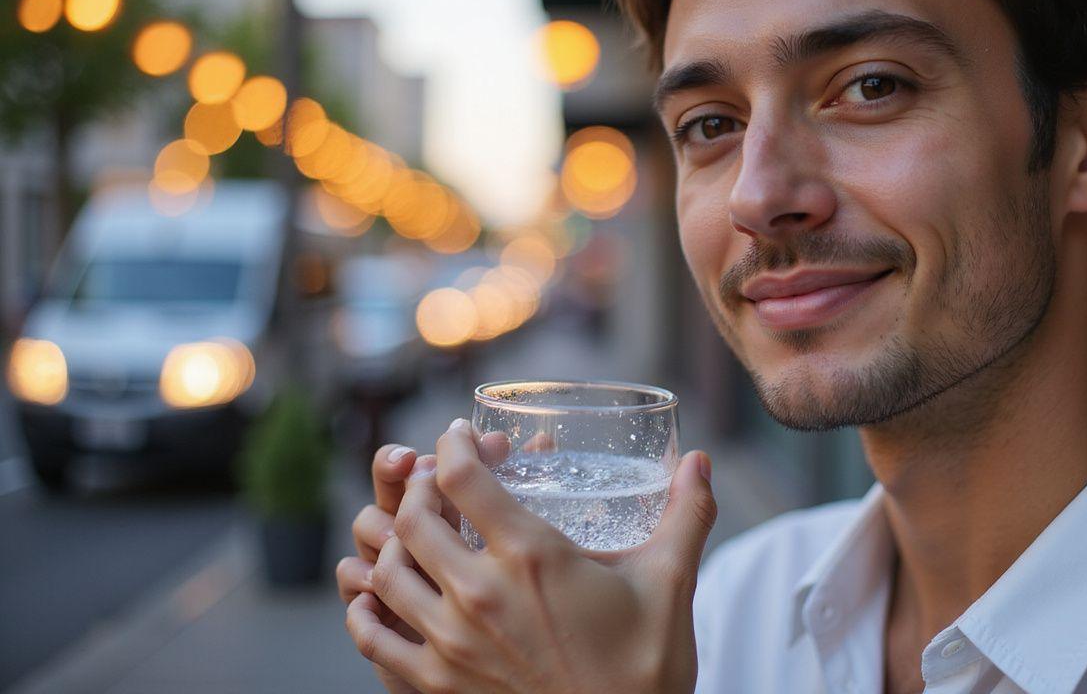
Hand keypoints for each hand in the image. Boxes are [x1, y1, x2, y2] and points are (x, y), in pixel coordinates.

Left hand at [347, 419, 716, 693]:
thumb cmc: (647, 668)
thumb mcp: (671, 583)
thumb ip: (685, 515)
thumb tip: (701, 462)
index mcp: (532, 558)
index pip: (463, 477)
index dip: (453, 444)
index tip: (459, 436)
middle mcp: (481, 595)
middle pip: (412, 518)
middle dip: (419, 487)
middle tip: (438, 481)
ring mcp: (452, 644)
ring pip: (386, 572)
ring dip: (391, 542)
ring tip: (412, 532)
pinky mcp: (436, 686)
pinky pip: (374, 638)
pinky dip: (367, 608)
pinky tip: (378, 595)